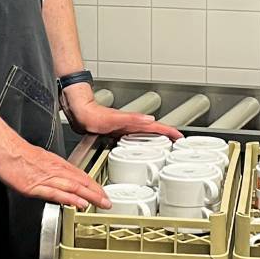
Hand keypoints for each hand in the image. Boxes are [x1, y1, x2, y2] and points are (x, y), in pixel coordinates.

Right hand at [0, 138, 111, 210]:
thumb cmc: (17, 153)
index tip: (102, 193)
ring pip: (73, 187)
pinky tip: (79, 204)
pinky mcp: (35, 186)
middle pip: (80, 182)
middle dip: (96, 192)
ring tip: (100, 203)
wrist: (3, 148)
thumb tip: (59, 179)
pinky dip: (70, 199)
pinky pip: (56, 193)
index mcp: (56, 164)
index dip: (93, 185)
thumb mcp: (40, 160)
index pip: (80, 176)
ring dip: (89, 196)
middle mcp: (54, 170)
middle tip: (108, 202)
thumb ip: (51, 170)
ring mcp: (46, 178)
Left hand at [63, 99, 181, 141]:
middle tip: (177, 143)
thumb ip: (132, 119)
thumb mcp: (114, 119)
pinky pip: (134, 138)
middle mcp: (130, 125)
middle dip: (167, 136)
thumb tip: (150, 120)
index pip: (156, 127)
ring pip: (145, 134)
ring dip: (157, 139)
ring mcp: (124, 128)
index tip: (179, 137)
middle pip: (154, 130)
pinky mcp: (116, 132)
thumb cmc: (93, 115)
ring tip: (165, 146)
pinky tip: (139, 147)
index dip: (169, 132)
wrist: (80, 112)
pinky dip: (142, 142)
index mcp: (133, 122)